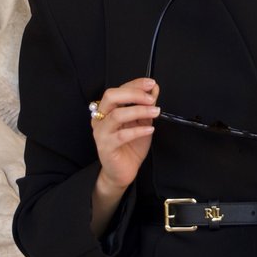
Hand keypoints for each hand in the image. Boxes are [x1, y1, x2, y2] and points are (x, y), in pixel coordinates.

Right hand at [90, 77, 159, 196]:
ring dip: (139, 111)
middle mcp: (100, 118)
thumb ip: (146, 106)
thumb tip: (154, 89)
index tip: (151, 84)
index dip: (135, 84)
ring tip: (155, 112)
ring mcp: (101, 132)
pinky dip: (138, 130)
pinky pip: (122, 135)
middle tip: (151, 98)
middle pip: (111, 96)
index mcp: (108, 109)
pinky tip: (150, 129)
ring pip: (117, 115)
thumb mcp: (142, 122)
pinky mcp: (106, 146)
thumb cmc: (131, 146)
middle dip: (133, 93)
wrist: (123, 172)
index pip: (119, 90)